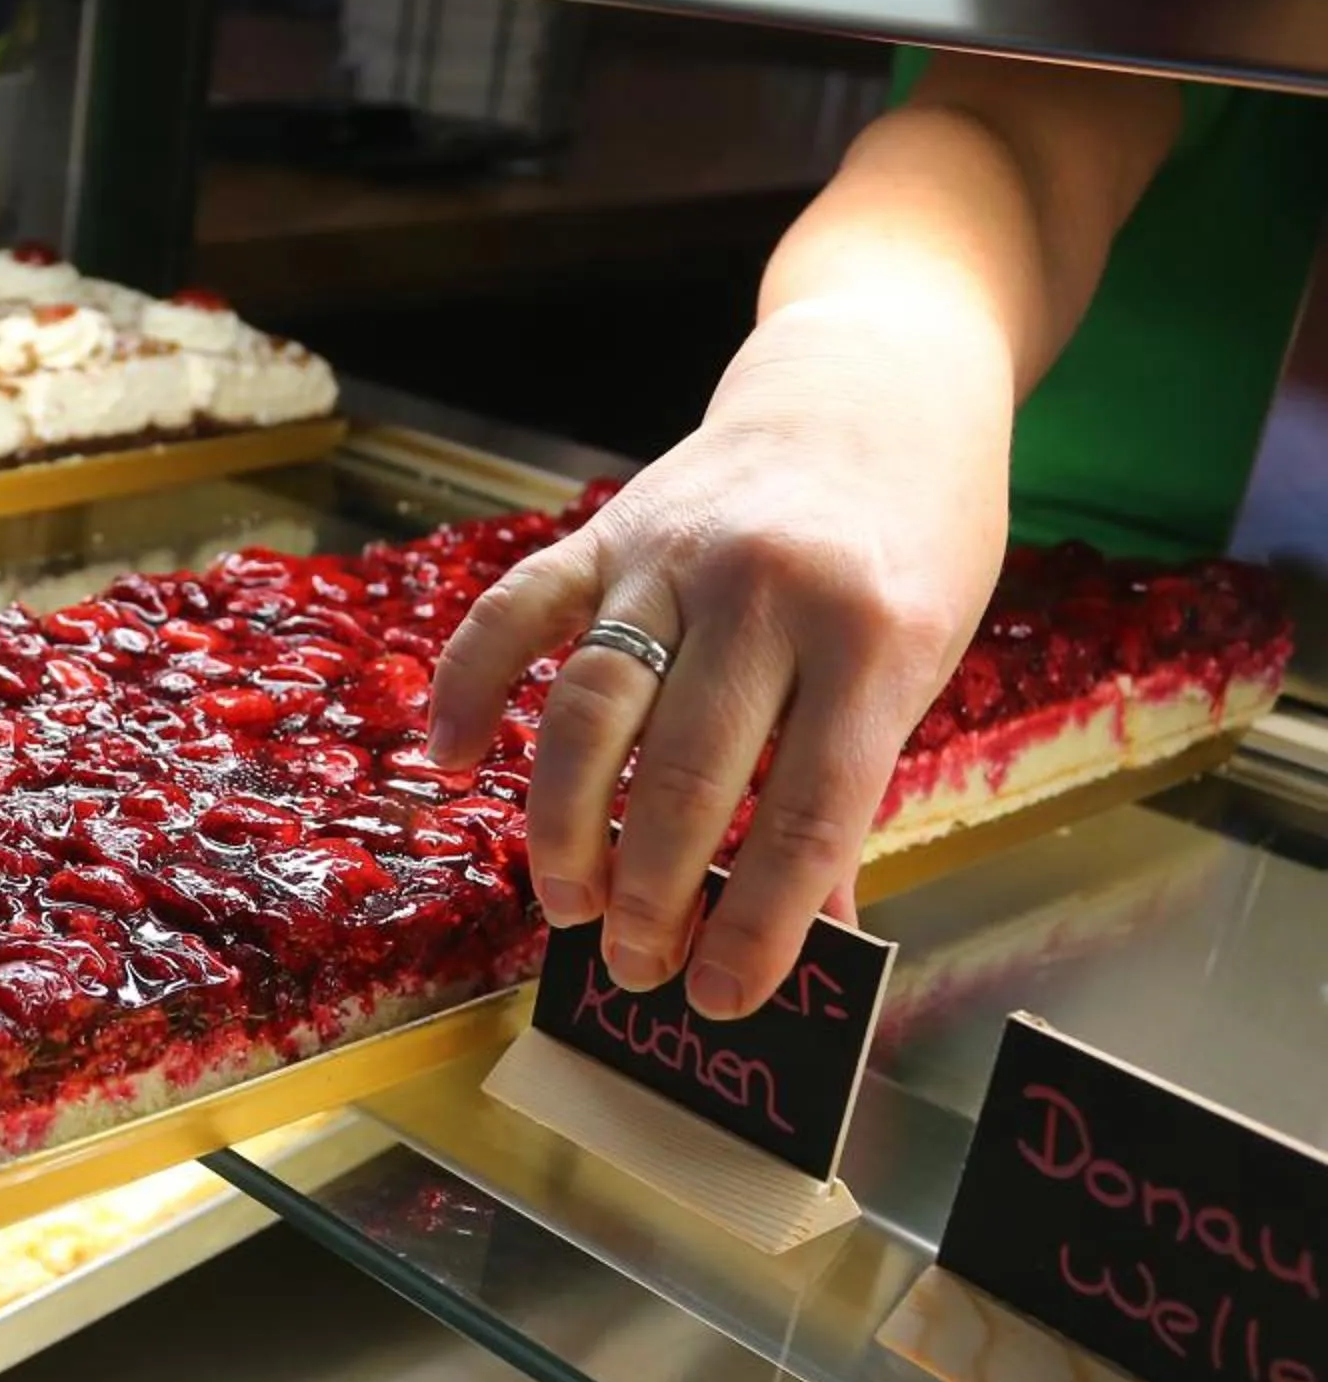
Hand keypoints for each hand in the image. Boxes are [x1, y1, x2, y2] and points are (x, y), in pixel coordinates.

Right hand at [426, 295, 1014, 1017]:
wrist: (875, 385)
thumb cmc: (914, 539)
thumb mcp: (927, 659)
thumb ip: (854, 785)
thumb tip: (806, 930)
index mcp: (873, 634)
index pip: (808, 810)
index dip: (762, 922)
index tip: (725, 997)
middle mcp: (765, 591)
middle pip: (687, 770)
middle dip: (652, 890)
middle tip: (635, 966)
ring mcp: (673, 554)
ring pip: (593, 706)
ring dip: (565, 821)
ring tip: (566, 901)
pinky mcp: (605, 530)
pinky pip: (518, 614)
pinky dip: (474, 689)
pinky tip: (454, 763)